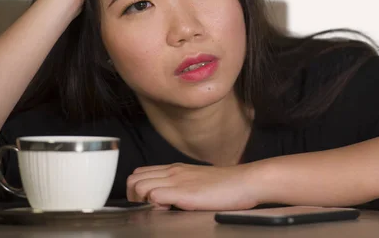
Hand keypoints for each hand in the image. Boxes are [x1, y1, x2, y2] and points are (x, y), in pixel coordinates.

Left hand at [126, 163, 260, 210]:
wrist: (245, 182)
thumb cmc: (226, 185)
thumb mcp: (197, 180)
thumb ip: (180, 185)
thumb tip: (167, 198)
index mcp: (175, 168)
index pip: (140, 172)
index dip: (137, 188)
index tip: (146, 201)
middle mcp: (172, 172)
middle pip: (133, 178)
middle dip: (134, 196)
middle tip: (148, 207)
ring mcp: (177, 181)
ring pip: (139, 186)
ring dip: (143, 200)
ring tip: (160, 208)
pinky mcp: (184, 193)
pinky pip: (154, 196)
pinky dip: (155, 206)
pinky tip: (169, 210)